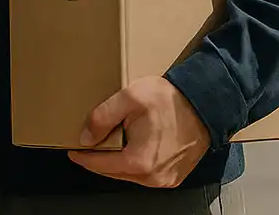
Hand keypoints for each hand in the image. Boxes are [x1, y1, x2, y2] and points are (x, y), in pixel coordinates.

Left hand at [68, 75, 211, 187]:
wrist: (205, 105)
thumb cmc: (172, 101)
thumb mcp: (129, 99)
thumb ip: (102, 118)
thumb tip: (86, 137)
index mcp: (139, 162)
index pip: (99, 165)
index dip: (83, 156)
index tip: (73, 150)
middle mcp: (153, 177)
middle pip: (113, 171)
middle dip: (99, 158)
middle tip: (88, 143)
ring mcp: (165, 179)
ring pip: (129, 174)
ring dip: (117, 161)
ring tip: (109, 143)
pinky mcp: (174, 176)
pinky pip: (145, 173)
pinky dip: (134, 162)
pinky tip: (130, 147)